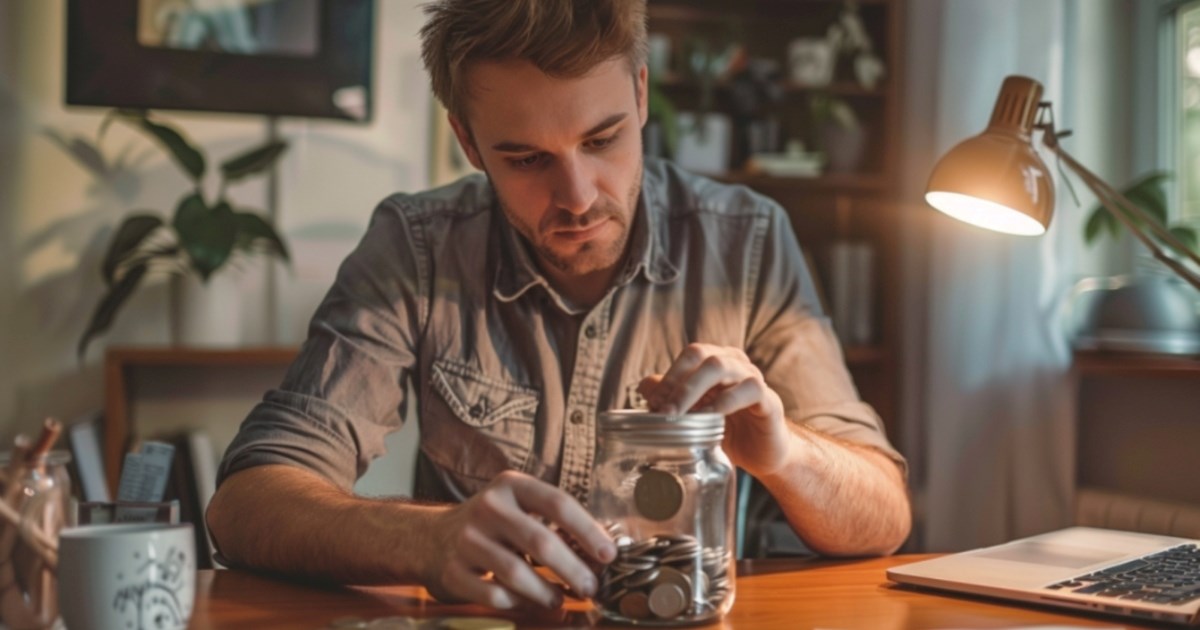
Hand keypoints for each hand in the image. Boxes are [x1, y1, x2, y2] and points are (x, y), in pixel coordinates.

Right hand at [422, 470, 615, 608]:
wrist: (429, 538)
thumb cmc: (492, 525)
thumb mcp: (517, 507)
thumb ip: (553, 522)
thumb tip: (600, 554)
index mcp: (510, 485)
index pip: (558, 503)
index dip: (588, 530)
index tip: (609, 555)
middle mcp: (487, 507)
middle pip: (540, 542)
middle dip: (573, 570)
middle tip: (592, 587)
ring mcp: (467, 540)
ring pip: (517, 573)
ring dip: (547, 592)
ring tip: (560, 599)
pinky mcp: (453, 571)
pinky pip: (494, 595)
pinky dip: (517, 603)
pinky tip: (527, 602)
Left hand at [638, 343, 790, 476]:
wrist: (763, 454)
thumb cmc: (727, 430)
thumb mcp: (694, 416)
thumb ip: (672, 399)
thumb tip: (644, 387)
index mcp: (716, 361)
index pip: (689, 355)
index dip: (669, 377)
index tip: (652, 405)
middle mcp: (735, 363)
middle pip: (702, 354)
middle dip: (677, 381)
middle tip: (662, 410)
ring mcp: (753, 379)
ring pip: (721, 366)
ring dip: (693, 389)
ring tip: (679, 416)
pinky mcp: (769, 400)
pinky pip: (750, 389)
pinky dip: (725, 402)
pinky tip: (710, 419)